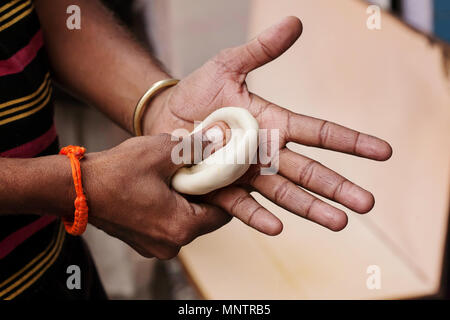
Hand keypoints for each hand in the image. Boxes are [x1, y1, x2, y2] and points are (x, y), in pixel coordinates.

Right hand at [82, 133, 229, 258]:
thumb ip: (195, 147)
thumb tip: (218, 140)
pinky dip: (170, 207)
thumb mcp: (161, 151)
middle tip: (194, 169)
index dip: (222, 191)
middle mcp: (171, 245)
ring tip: (174, 175)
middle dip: (202, 194)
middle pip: (204, 219)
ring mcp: (155, 247)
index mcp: (181, 227)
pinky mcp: (142, 242)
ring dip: (185, 200)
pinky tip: (158, 187)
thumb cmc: (116, 172)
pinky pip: (167, 224)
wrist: (74, 188)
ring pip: (185, 221)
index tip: (216, 172)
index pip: (222, 214)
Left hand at [144, 16, 392, 233]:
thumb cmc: (198, 92)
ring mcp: (245, 174)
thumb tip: (296, 22)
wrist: (164, 117)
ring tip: (339, 222)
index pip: (318, 132)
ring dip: (311, 208)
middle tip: (367, 203)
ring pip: (284, 194)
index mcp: (273, 123)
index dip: (350, 141)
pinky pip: (241, 205)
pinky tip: (276, 227)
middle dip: (337, 186)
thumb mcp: (229, 65)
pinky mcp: (221, 189)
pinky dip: (257, 217)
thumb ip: (261, 50)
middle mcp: (265, 153)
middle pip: (308, 170)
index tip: (383, 151)